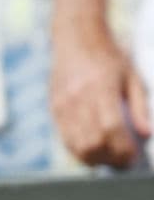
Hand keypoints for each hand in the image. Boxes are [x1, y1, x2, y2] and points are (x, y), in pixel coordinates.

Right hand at [51, 34, 150, 167]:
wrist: (76, 38)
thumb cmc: (108, 56)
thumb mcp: (132, 77)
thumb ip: (140, 107)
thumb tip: (147, 135)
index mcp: (100, 88)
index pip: (111, 129)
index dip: (123, 149)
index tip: (134, 158)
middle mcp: (78, 97)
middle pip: (92, 142)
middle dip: (110, 158)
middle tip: (123, 161)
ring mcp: (63, 103)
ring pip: (76, 145)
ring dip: (94, 158)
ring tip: (108, 157)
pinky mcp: (54, 107)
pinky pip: (65, 137)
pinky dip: (79, 149)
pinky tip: (92, 148)